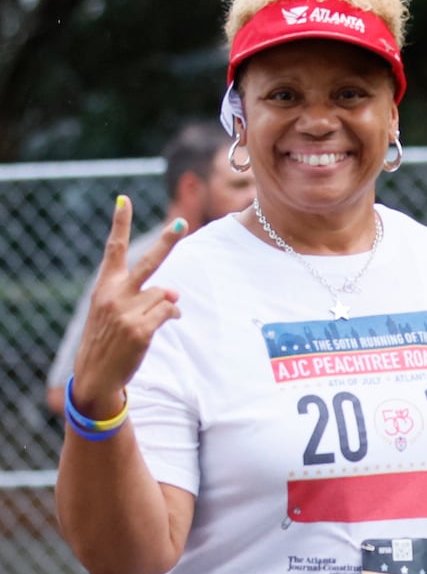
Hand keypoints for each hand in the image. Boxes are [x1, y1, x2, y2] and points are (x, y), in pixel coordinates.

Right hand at [69, 196, 186, 416]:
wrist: (97, 373)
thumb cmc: (109, 339)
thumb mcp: (115, 312)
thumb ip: (143, 296)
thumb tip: (174, 294)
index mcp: (105, 286)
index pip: (114, 249)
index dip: (120, 223)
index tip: (124, 199)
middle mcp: (115, 294)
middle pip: (148, 261)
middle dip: (168, 241)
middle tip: (182, 222)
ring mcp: (127, 311)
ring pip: (166, 294)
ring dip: (166, 306)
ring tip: (150, 320)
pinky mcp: (141, 328)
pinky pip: (170, 312)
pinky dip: (171, 316)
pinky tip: (158, 326)